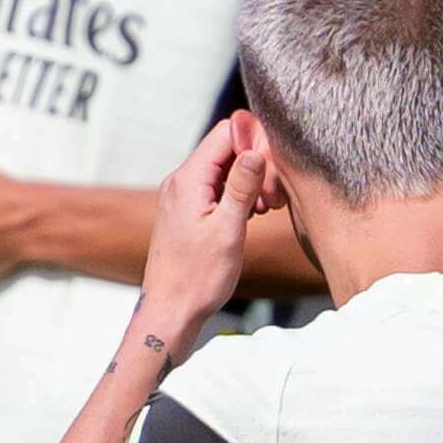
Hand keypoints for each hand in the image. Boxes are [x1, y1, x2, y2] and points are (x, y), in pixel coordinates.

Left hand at [135, 116, 281, 339]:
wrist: (170, 310)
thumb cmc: (198, 277)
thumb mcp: (228, 230)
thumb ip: (242, 187)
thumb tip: (255, 151)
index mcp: (189, 179)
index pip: (226, 132)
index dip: (255, 143)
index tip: (272, 174)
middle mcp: (181, 180)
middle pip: (226, 147)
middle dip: (255, 165)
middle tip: (271, 200)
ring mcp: (182, 194)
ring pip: (223, 168)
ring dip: (249, 183)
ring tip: (263, 212)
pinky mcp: (186, 209)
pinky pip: (216, 187)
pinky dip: (236, 195)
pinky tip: (250, 217)